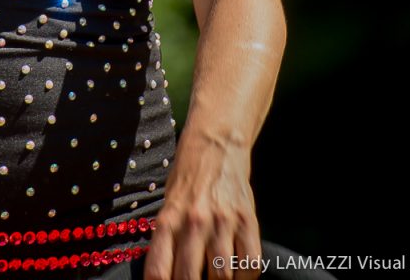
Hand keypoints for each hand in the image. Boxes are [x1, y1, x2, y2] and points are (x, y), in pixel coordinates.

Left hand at [141, 129, 261, 279]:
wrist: (215, 144)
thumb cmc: (187, 178)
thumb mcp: (168, 204)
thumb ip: (167, 239)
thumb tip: (166, 275)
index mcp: (169, 219)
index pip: (159, 271)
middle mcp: (194, 222)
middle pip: (190, 279)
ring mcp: (223, 222)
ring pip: (222, 277)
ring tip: (215, 279)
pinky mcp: (247, 221)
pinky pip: (250, 265)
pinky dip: (245, 278)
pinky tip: (238, 274)